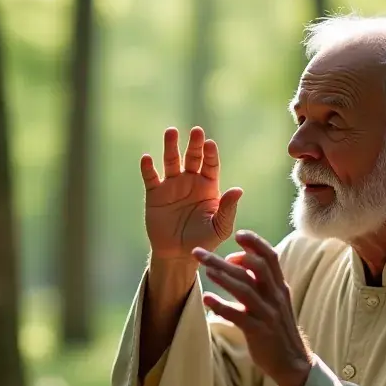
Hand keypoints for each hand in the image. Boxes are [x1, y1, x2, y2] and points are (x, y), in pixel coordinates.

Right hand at [141, 126, 242, 260]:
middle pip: (192, 157)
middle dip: (194, 144)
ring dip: (171, 147)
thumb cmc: (203, 241)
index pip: (210, 165)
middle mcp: (190, 181)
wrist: (178, 254)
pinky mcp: (155, 194)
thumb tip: (238, 190)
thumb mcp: (219, 228)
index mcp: (208, 186)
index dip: (210, 154)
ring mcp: (171, 186)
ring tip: (171, 132)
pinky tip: (147, 158)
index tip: (210, 144)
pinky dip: (148, 168)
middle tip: (196, 131)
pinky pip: (151, 178)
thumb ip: (228, 209)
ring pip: (171, 161)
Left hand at [192, 230, 313, 385]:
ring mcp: (268, 314)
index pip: (270, 257)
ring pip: (245, 289)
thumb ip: (262, 283)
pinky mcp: (259, 332)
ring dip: (223, 277)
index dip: (254, 243)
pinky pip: (239, 316)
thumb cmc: (278, 330)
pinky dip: (222, 307)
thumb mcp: (275, 303)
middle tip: (200, 252)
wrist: (293, 363)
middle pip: (253, 268)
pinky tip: (207, 299)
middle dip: (226, 258)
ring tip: (205, 269)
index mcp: (280, 288)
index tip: (237, 235)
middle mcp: (275, 297)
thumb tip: (241, 262)